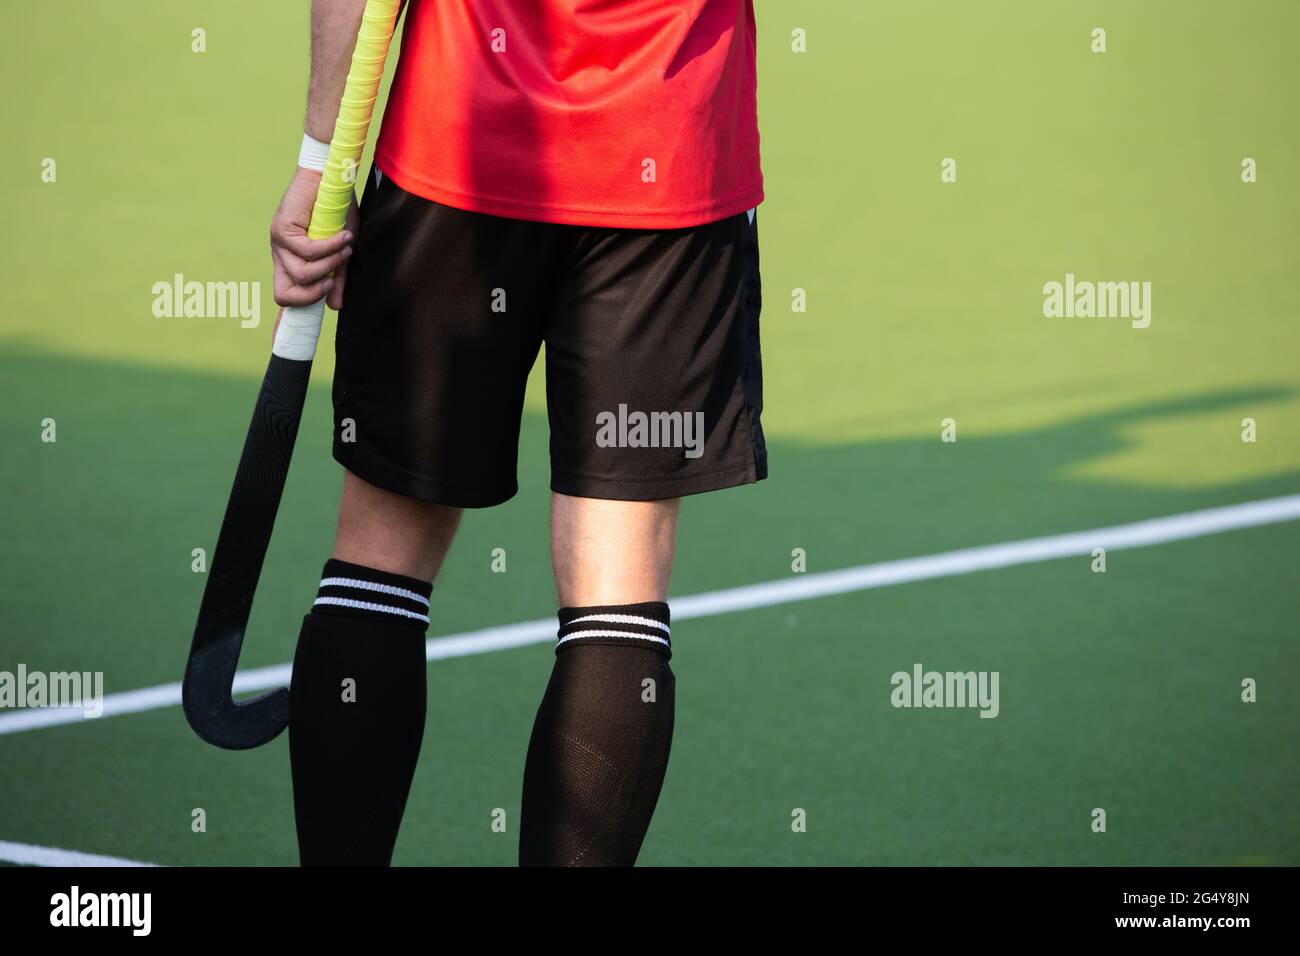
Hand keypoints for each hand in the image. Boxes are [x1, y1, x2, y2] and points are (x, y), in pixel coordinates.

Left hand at [270, 166, 358, 311]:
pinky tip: (343, 236)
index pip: (284, 295)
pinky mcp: (281, 229)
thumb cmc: (335, 212)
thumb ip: (336, 278)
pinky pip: (308, 251)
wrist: (329, 178)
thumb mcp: (340, 251)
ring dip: (330, 265)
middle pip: (283, 294)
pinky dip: (330, 247)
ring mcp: (278, 243)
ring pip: (302, 274)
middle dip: (312, 295)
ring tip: (345, 248)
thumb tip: (334, 306)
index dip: (294, 311)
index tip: (304, 322)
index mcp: (291, 262)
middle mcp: (280, 255)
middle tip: (333, 281)